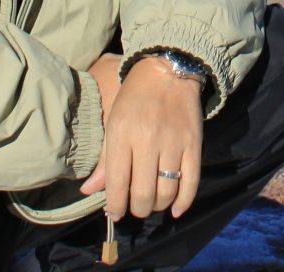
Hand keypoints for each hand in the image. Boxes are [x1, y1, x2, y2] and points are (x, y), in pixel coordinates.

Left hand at [79, 56, 203, 219]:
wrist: (168, 70)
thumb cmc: (134, 97)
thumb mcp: (113, 122)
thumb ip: (104, 159)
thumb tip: (89, 191)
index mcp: (122, 133)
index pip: (117, 182)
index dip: (115, 205)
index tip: (115, 213)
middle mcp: (148, 139)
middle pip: (143, 192)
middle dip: (137, 209)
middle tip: (135, 208)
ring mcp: (174, 142)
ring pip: (166, 191)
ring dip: (158, 206)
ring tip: (152, 203)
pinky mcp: (194, 144)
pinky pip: (191, 182)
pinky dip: (184, 202)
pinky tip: (175, 209)